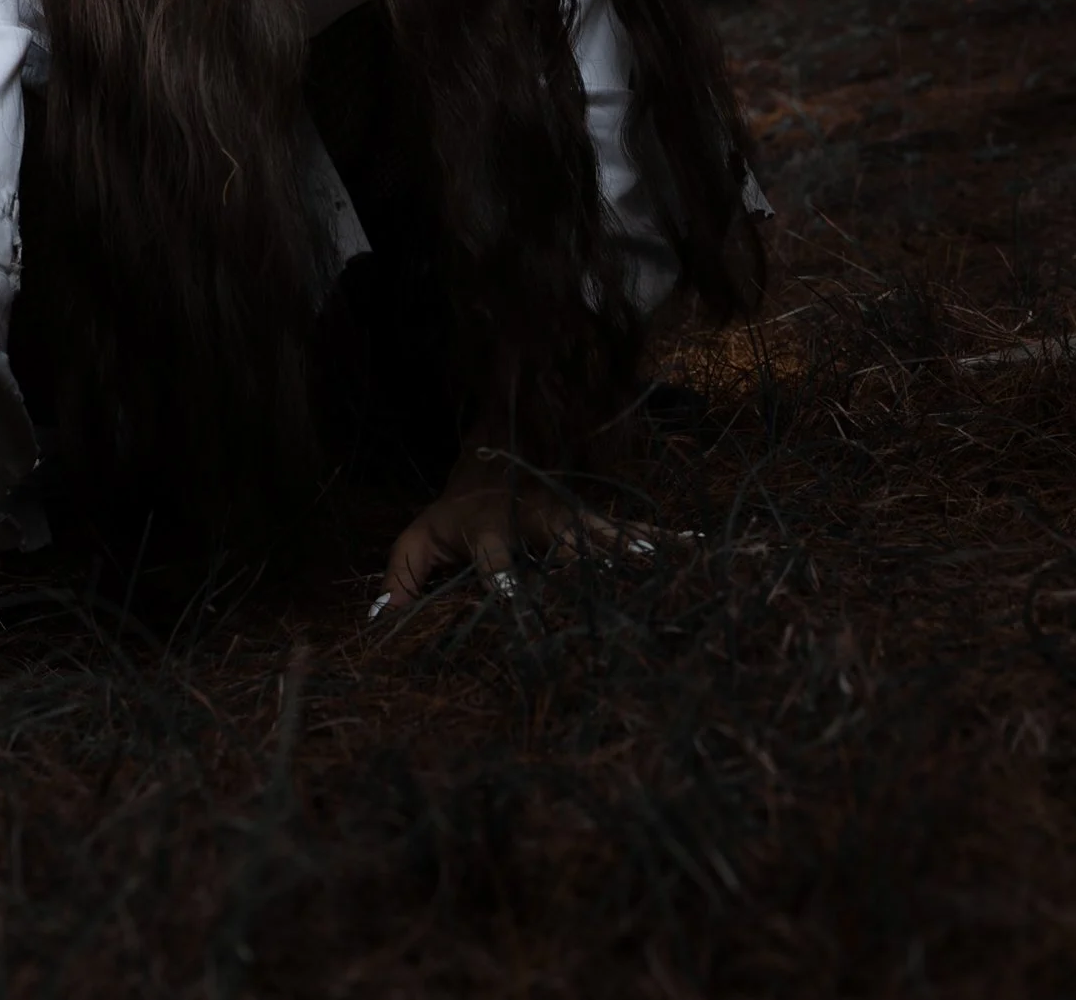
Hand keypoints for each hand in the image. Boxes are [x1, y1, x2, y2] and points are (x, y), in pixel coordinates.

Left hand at [373, 443, 663, 615]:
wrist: (486, 456)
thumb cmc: (451, 517)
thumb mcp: (417, 540)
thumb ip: (400, 578)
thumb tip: (383, 620)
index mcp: (488, 531)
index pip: (495, 560)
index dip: (502, 581)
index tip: (511, 600)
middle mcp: (532, 522)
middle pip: (561, 541)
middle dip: (583, 559)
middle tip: (609, 579)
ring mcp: (565, 517)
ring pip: (600, 531)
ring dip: (630, 547)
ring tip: (663, 562)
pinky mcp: (590, 518)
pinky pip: (628, 530)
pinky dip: (659, 539)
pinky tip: (692, 547)